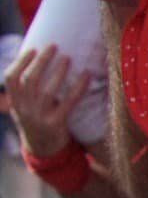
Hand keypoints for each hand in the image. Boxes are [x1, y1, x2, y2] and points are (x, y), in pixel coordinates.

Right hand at [2, 40, 84, 160]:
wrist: (44, 151)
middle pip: (30, 80)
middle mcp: (24, 110)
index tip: (33, 48)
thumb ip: (26, 88)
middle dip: (42, 61)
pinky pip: (69, 103)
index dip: (21, 62)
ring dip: (59, 72)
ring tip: (68, 58)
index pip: (11, 78)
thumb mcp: (24, 107)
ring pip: (47, 91)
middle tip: (54, 46)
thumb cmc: (37, 120)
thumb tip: (39, 57)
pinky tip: (87, 75)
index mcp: (15, 103)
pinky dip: (79, 87)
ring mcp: (39, 118)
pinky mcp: (56, 125)